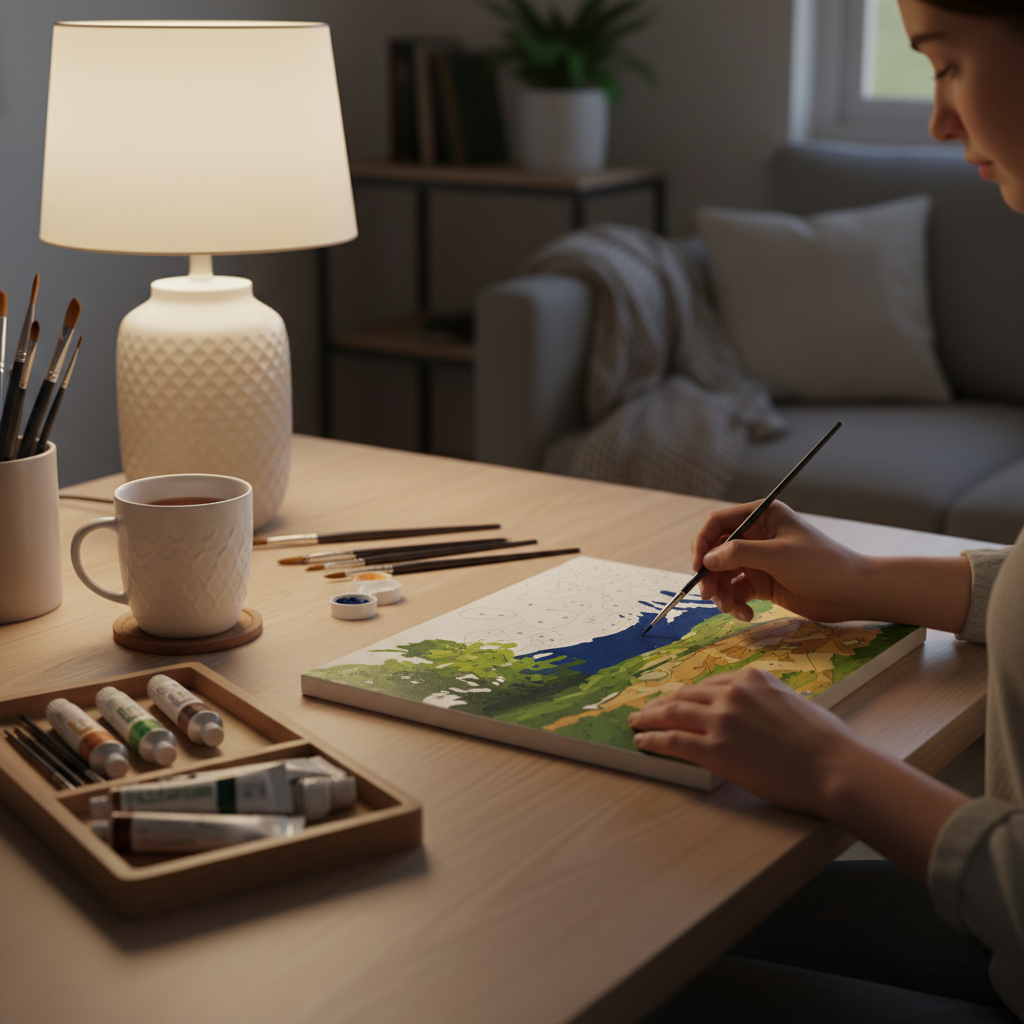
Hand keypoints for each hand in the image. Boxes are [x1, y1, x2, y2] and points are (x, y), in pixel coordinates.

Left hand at [629, 668, 860, 815]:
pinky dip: (652, 739)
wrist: (834, 767)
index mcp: (752, 678)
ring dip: (649, 718)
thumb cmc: (825, 743)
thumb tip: (753, 713)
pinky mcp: (715, 749)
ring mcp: (721, 720)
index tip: (675, 700)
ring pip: (673, 713)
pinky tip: (642, 742)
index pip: (709, 684)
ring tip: (636, 723)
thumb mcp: (793, 703)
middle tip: (646, 710)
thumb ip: (765, 702)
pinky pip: (673, 740)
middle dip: (662, 703)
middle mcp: (732, 693)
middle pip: (686, 695)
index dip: (688, 695)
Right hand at [692, 501, 869, 622]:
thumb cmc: (820, 565)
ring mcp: (759, 560)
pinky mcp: (763, 583)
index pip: (718, 523)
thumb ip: (739, 554)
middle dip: (711, 574)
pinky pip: (738, 591)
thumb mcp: (777, 555)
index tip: (698, 567)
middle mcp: (756, 536)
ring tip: (732, 609)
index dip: (702, 543)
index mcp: (761, 516)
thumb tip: (707, 559)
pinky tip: (747, 615)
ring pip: (724, 575)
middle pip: (717, 552)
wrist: (852, 592)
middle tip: (708, 595)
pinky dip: (736, 604)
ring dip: (722, 593)